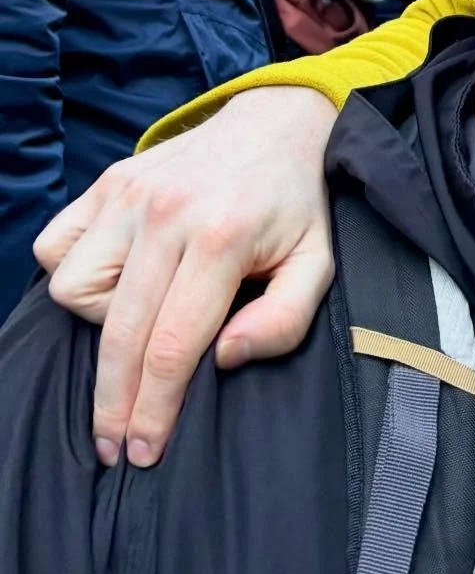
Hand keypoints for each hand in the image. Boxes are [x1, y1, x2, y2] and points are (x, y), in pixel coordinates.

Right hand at [34, 87, 336, 467]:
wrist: (279, 121)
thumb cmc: (297, 203)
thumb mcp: (318, 263)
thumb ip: (284, 320)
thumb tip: (226, 358)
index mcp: (223, 235)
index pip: (172, 345)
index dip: (154, 410)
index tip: (143, 453)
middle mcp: (168, 212)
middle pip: (118, 332)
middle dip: (114, 402)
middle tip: (118, 444)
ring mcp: (130, 193)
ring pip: (74, 289)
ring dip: (98, 324)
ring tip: (138, 328)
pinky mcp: (108, 181)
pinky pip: (56, 247)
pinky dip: (72, 273)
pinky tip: (112, 285)